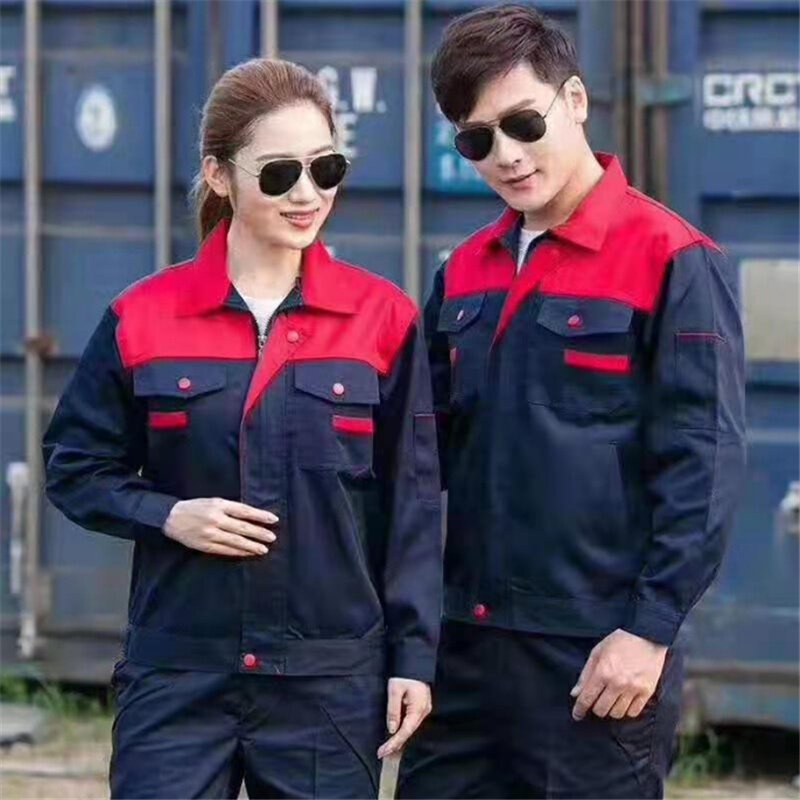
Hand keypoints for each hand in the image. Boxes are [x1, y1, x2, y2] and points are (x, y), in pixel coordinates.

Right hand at [163, 498, 277, 556]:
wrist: (171, 517)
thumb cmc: (196, 507)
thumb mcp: (213, 501)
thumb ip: (230, 508)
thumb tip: (252, 516)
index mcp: (219, 505)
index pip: (244, 511)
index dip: (260, 515)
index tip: (273, 519)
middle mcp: (215, 519)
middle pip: (242, 527)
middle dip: (259, 533)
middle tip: (272, 537)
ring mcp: (210, 533)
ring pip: (235, 541)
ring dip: (251, 546)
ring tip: (263, 549)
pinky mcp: (204, 545)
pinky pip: (225, 550)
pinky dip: (238, 552)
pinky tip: (248, 553)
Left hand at [377, 678, 431, 758]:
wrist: (414, 661)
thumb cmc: (404, 674)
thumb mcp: (394, 690)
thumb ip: (393, 710)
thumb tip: (391, 729)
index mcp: (418, 708)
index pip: (405, 731)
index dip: (393, 743)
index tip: (382, 751)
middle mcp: (423, 711)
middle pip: (409, 732)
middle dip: (395, 743)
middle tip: (382, 753)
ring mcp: (424, 708)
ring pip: (410, 728)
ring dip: (399, 737)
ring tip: (387, 747)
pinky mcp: (421, 705)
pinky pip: (411, 721)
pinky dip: (403, 728)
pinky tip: (395, 733)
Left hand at [571, 628, 666, 720]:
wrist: (646, 636)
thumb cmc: (619, 642)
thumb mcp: (597, 652)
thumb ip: (585, 674)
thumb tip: (575, 693)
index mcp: (602, 672)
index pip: (587, 698)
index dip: (579, 710)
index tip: (577, 715)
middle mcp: (617, 683)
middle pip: (601, 710)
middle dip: (595, 708)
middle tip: (597, 701)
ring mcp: (633, 689)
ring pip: (617, 713)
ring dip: (611, 709)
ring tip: (611, 700)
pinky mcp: (647, 692)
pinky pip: (633, 712)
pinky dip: (626, 710)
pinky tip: (624, 701)